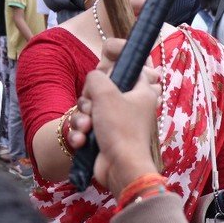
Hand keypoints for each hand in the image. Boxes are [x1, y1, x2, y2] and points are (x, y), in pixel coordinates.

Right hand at [67, 38, 161, 195]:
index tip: (105, 55)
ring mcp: (117, 120)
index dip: (116, 59)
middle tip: (92, 106)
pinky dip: (82, 132)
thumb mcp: (105, 92)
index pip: (131, 64)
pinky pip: (87, 125)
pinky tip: (82, 140)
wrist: (119, 167)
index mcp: (141, 90)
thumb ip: (96, 76)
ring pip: (90, 107)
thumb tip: (92, 80)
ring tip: (87, 128)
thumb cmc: (119, 128)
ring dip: (82, 117)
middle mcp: (131, 103)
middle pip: (102, 86)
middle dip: (89, 97)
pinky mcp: (104, 135)